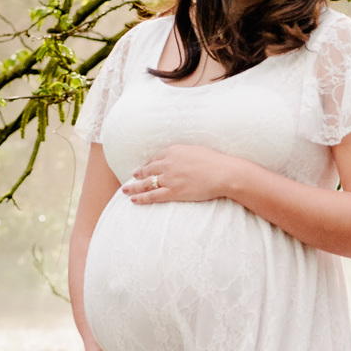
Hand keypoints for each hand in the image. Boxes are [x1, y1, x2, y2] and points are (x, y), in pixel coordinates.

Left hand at [121, 144, 239, 204]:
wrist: (224, 173)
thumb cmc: (216, 162)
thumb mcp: (197, 151)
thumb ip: (186, 154)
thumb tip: (183, 158)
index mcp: (174, 151)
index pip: (156, 157)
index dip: (149, 164)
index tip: (145, 167)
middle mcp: (168, 163)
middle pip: (148, 169)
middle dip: (138, 173)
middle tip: (132, 177)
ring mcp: (169, 178)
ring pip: (146, 183)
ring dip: (134, 186)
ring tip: (126, 189)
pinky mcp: (173, 192)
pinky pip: (152, 195)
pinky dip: (141, 198)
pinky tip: (133, 199)